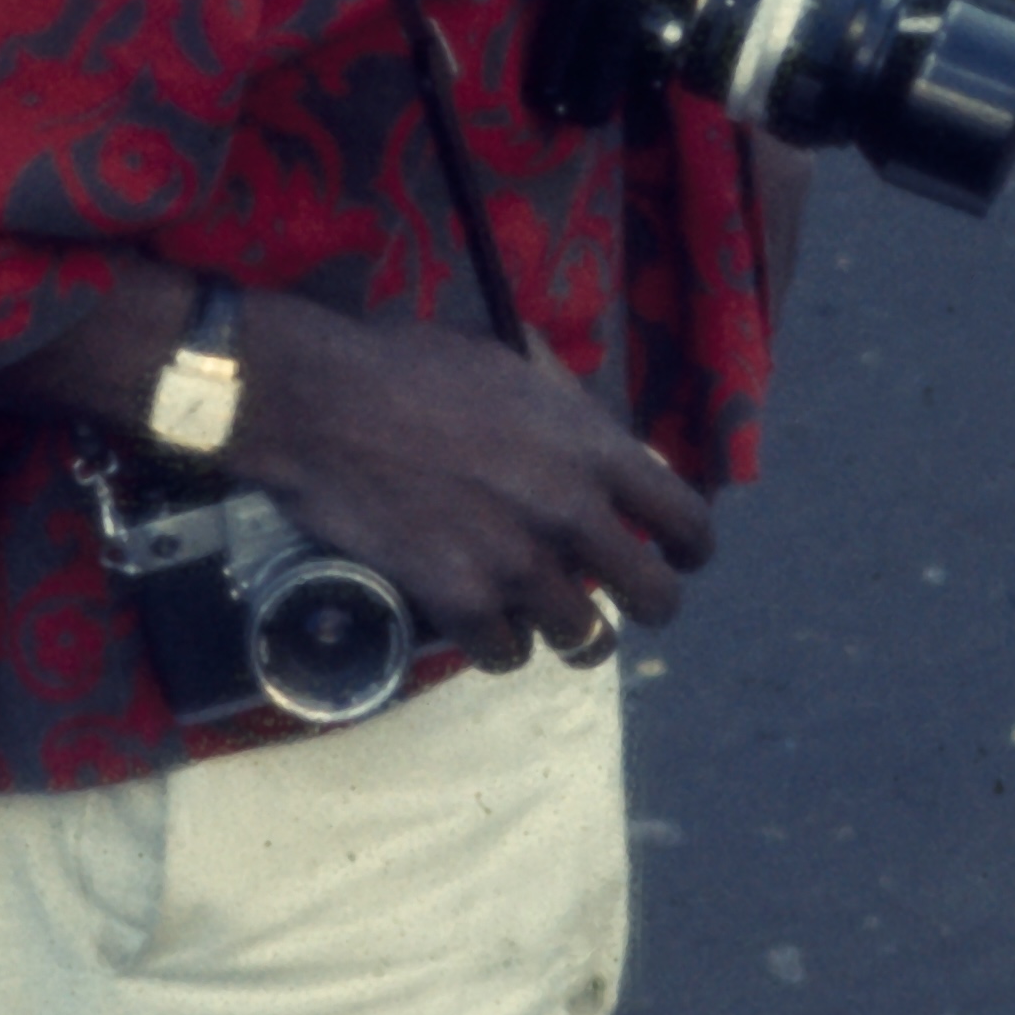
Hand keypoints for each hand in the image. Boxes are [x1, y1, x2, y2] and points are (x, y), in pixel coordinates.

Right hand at [227, 302, 712, 667]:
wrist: (322, 404)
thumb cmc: (408, 365)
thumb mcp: (509, 361)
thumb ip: (565, 406)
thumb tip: (596, 428)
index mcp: (592, 446)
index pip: (685, 516)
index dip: (692, 548)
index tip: (682, 560)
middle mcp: (571, 512)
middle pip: (652, 597)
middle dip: (646, 607)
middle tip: (623, 608)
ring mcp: (517, 563)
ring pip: (582, 638)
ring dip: (569, 634)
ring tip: (546, 624)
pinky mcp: (460, 601)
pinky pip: (505, 654)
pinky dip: (498, 647)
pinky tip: (483, 630)